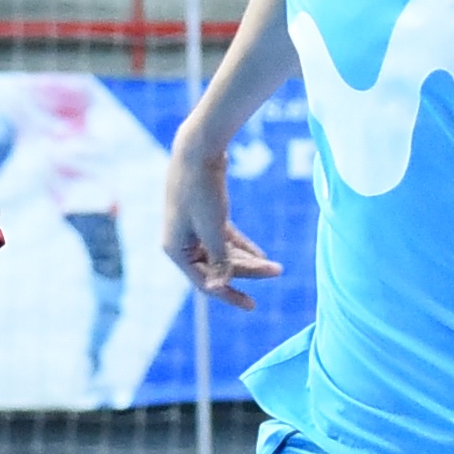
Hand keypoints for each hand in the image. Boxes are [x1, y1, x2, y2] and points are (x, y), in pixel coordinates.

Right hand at [163, 145, 281, 305]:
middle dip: (247, 272)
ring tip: (275, 266)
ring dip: (248, 260)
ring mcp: (193, 229)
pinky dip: (242, 246)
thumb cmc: (201, 189)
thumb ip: (219, 259)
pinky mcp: (205, 215)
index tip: (252, 305)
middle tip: (277, 272)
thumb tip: (219, 288)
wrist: (198, 147)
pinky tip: (261, 255)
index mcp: (176, 250)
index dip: (229, 295)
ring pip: (223, 253)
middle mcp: (182, 243)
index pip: (205, 283)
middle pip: (217, 268)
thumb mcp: (213, 228)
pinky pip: (225, 239)